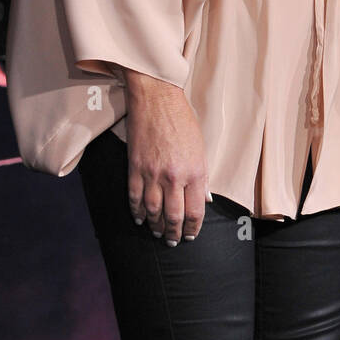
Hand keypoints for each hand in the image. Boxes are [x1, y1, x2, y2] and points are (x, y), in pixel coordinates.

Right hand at [125, 76, 208, 245]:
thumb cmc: (183, 120)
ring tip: (159, 233)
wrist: (157, 99)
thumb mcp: (201, 147)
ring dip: (156, 226)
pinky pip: (134, 197)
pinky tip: (139, 219)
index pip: (195, 211)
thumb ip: (202, 176)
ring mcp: (152, 173)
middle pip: (174, 216)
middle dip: (174, 233)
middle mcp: (174, 177)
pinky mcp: (135, 167)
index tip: (191, 235)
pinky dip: (136, 212)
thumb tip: (204, 200)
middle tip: (174, 241)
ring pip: (153, 211)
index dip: (193, 228)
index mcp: (195, 171)